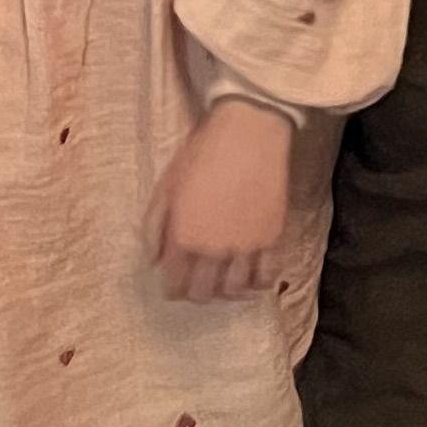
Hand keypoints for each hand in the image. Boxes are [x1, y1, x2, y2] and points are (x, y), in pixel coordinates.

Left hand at [149, 93, 295, 300]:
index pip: (175, 285)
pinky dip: (257, 284)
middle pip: (203, 293)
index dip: (172, 289)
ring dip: (225, 291)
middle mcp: (213, 250)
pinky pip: (266, 276)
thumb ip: (154, 227)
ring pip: (234, 290)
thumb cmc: (201, 153)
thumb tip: (153, 261)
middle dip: (196, 293)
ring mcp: (245, 247)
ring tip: (223, 283)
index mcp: (184, 237)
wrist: (248, 132)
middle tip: (197, 284)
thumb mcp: (165, 186)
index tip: (174, 285)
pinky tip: (251, 278)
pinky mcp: (272, 238)